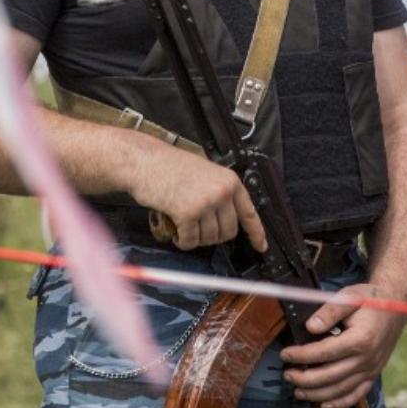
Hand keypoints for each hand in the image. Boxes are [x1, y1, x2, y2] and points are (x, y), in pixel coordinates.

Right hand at [127, 142, 266, 252]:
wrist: (145, 161)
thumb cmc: (168, 166)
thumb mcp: (204, 173)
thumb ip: (218, 193)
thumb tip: (223, 219)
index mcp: (229, 181)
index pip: (249, 213)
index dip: (256, 233)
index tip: (261, 246)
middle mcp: (221, 192)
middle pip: (229, 231)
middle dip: (214, 237)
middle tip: (198, 230)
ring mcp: (206, 203)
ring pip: (210, 238)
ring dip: (196, 238)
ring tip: (184, 227)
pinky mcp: (188, 213)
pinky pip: (191, 240)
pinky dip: (183, 241)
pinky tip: (176, 233)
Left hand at [280, 283, 406, 407]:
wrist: (396, 305)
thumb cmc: (369, 299)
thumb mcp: (349, 297)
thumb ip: (329, 311)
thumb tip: (309, 327)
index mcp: (361, 338)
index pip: (324, 352)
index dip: (302, 355)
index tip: (285, 354)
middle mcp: (368, 358)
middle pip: (330, 376)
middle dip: (304, 378)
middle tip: (287, 374)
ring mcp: (372, 369)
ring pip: (341, 389)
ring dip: (317, 394)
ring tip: (298, 391)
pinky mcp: (374, 374)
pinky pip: (357, 395)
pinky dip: (339, 403)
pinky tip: (323, 405)